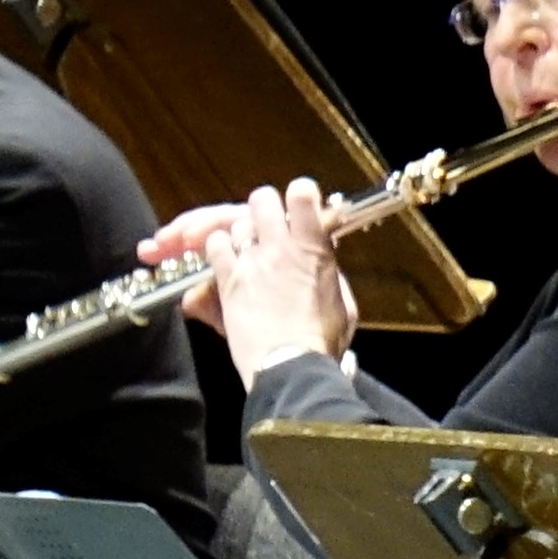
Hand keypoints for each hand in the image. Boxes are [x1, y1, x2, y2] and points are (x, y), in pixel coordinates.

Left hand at [153, 178, 356, 364]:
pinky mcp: (228, 280)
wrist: (291, 364)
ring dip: (237, 231)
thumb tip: (324, 268)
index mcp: (315, 248)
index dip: (299, 195)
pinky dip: (216, 250)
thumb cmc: (321, 341)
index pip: (303, 194)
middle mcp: (281, 247)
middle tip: (264, 222)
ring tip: (243, 248)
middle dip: (261, 207)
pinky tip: (223, 262)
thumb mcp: (343, 302)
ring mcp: (252, 261)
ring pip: (233, 222)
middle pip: (261, 199)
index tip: (299, 205)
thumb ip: (331, 277)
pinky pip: (214, 248)